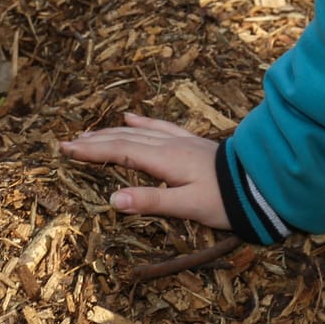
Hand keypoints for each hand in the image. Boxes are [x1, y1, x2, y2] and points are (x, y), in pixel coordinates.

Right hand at [60, 113, 228, 229]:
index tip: (65, 149)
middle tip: (66, 142)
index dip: (91, 150)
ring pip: (137, 130)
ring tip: (88, 133)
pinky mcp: (189, 142)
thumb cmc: (224, 200)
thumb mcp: (187, 206)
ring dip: (110, 131)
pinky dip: (140, 121)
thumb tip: (113, 200)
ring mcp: (179, 140)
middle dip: (93, 139)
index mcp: (163, 159)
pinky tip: (130, 116)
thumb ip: (150, 201)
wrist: (259, 184)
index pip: (118, 150)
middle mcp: (167, 144)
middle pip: (123, 137)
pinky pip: (158, 125)